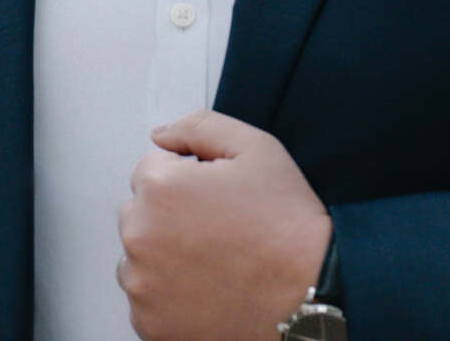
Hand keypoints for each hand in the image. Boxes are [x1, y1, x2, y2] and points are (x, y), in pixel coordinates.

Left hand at [118, 110, 331, 340]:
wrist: (309, 291)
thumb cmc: (286, 225)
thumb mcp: (256, 149)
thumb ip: (200, 127)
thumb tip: (162, 134)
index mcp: (160, 188)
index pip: (150, 169)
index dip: (188, 178)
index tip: (216, 197)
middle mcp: (141, 237)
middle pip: (140, 212)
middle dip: (170, 214)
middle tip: (219, 227)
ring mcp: (142, 286)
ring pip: (140, 256)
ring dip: (165, 254)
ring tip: (215, 259)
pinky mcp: (150, 323)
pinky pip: (146, 298)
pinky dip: (169, 293)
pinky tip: (208, 286)